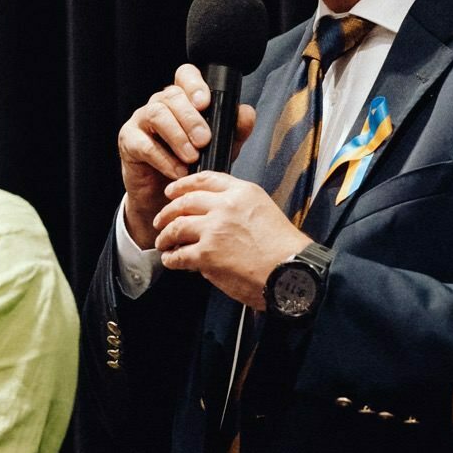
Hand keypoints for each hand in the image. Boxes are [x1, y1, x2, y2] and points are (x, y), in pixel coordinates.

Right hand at [117, 64, 256, 247]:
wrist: (166, 197)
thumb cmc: (192, 165)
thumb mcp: (219, 148)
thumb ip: (234, 130)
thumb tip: (246, 113)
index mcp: (183, 99)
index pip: (185, 75)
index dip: (194, 84)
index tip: (206, 103)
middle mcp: (160, 104)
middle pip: (172, 95)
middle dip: (191, 118)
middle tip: (204, 141)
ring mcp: (141, 120)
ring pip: (156, 113)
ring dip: (177, 136)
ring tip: (192, 157)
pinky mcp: (128, 141)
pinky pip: (144, 144)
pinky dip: (164, 159)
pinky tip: (178, 172)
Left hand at [152, 171, 307, 308]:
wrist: (290, 272)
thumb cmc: (284, 248)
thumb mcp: (264, 211)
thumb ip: (238, 207)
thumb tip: (214, 216)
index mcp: (241, 192)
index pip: (205, 180)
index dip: (183, 185)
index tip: (173, 190)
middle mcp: (225, 206)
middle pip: (184, 202)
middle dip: (168, 211)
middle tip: (161, 219)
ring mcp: (213, 229)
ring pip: (176, 227)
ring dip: (165, 236)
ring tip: (163, 242)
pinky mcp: (207, 254)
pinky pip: (179, 254)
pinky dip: (171, 258)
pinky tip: (171, 260)